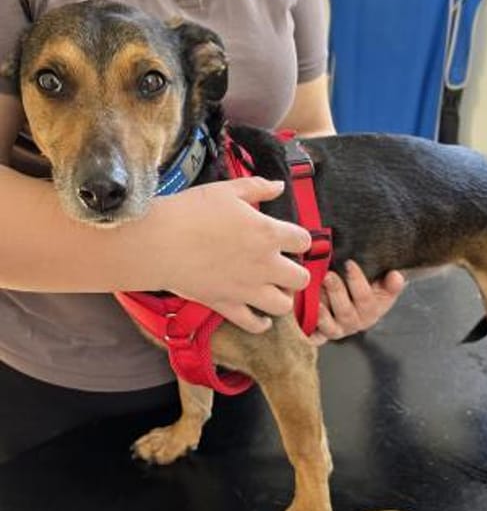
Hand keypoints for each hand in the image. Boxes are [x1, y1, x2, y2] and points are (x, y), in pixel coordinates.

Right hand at [151, 177, 310, 332]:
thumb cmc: (190, 212)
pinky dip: (260, 323)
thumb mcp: (227, 190)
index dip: (300, 239)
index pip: (304, 241)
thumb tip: (279, 186)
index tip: (290, 239)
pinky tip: (260, 316)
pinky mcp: (227, 305)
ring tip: (273, 290)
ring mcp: (247, 289)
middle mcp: (264, 265)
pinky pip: (254, 324)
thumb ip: (258, 187)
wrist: (158, 241)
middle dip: (297, 273)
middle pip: (302, 279)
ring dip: (282, 298)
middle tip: (284, 267)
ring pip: (284, 305)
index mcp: (268, 233)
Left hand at [309, 260, 404, 345]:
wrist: (352, 305)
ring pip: (329, 325)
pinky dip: (307, 330)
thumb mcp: (382, 286)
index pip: (366, 298)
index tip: (349, 263)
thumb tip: (396, 276)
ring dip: (321, 311)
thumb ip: (391, 283)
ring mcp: (337, 330)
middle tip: (327, 275)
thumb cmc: (365, 290)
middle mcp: (355, 323)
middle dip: (337, 292)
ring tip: (314, 294)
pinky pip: (315, 337)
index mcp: (372, 311)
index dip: (357, 281)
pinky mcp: (321, 336)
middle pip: (346, 312)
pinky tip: (300, 317)